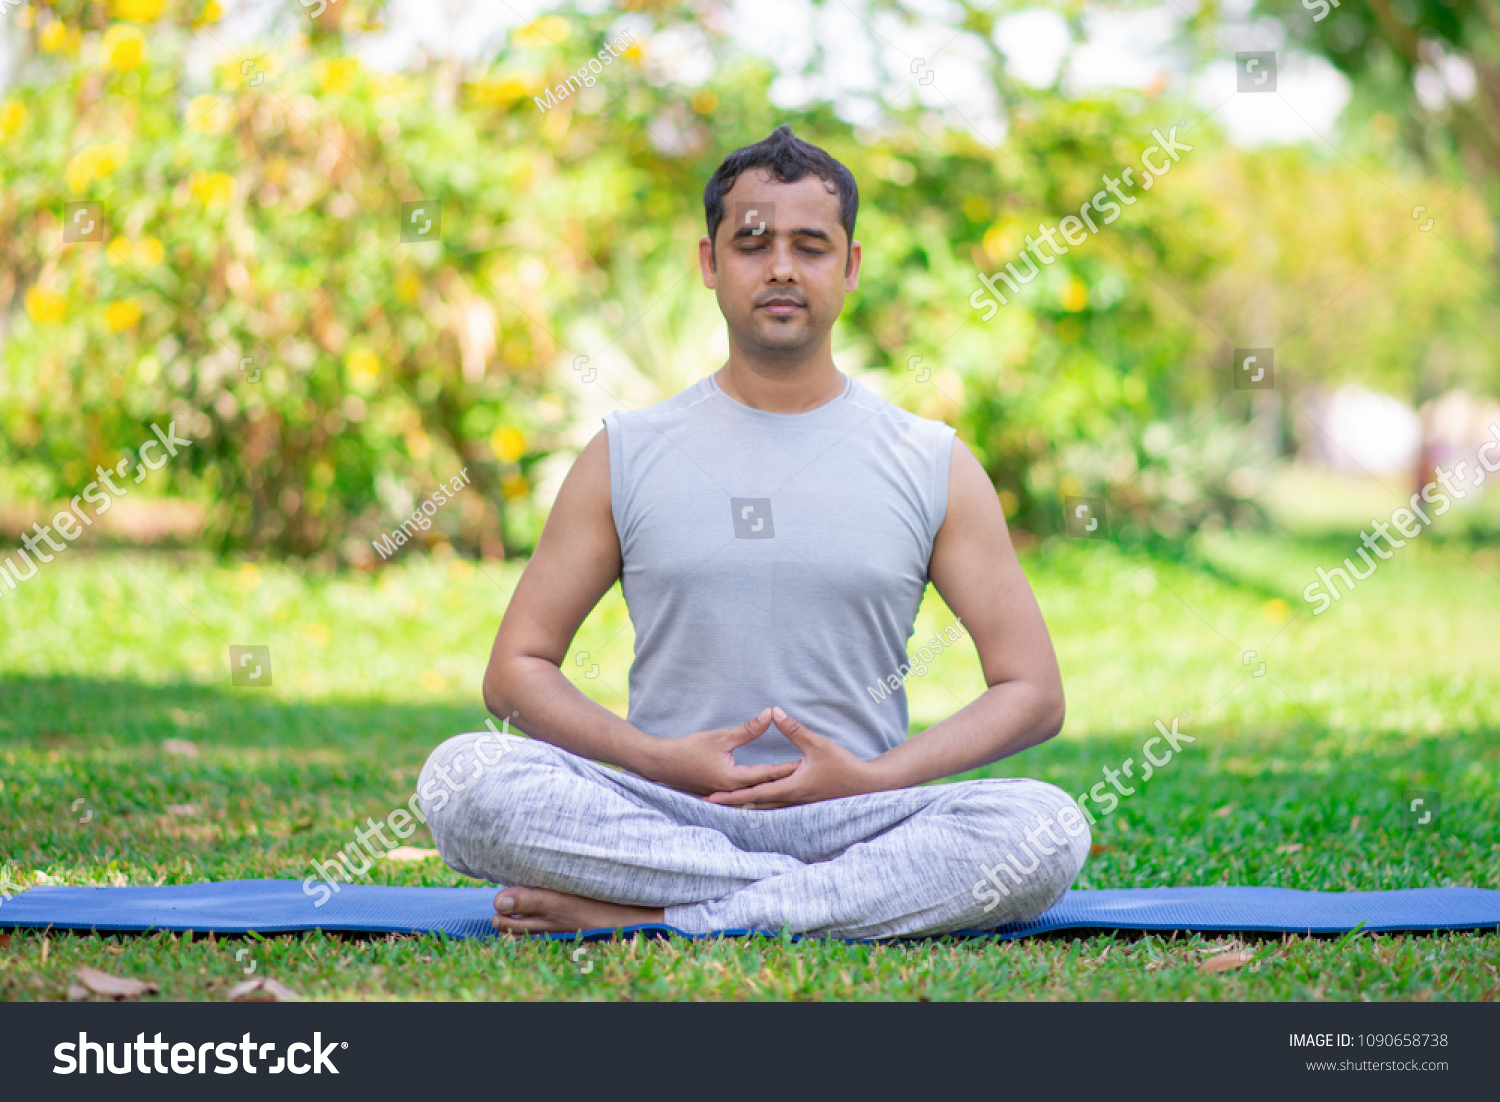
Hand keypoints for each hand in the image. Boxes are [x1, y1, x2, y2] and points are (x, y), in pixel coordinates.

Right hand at [636, 708, 799, 795]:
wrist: (661, 764)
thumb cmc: (689, 749)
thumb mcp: (720, 737)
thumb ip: (747, 729)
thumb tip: (770, 714)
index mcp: (734, 779)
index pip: (768, 774)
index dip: (788, 768)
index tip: (806, 765)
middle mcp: (731, 791)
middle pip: (764, 787)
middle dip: (784, 780)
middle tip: (806, 775)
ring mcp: (724, 795)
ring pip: (754, 793)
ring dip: (772, 787)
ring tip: (792, 783)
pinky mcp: (719, 792)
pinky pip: (743, 794)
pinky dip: (756, 790)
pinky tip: (766, 788)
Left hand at [704, 707, 877, 807]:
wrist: (864, 785)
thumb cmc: (842, 765)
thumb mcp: (816, 743)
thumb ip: (793, 729)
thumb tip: (774, 712)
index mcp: (790, 787)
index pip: (753, 794)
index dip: (730, 796)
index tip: (711, 798)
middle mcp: (791, 800)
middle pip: (755, 806)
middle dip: (732, 805)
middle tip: (709, 803)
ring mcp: (798, 805)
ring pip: (766, 810)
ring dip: (746, 807)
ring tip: (726, 806)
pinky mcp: (804, 803)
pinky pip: (777, 809)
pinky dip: (762, 807)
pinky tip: (756, 805)